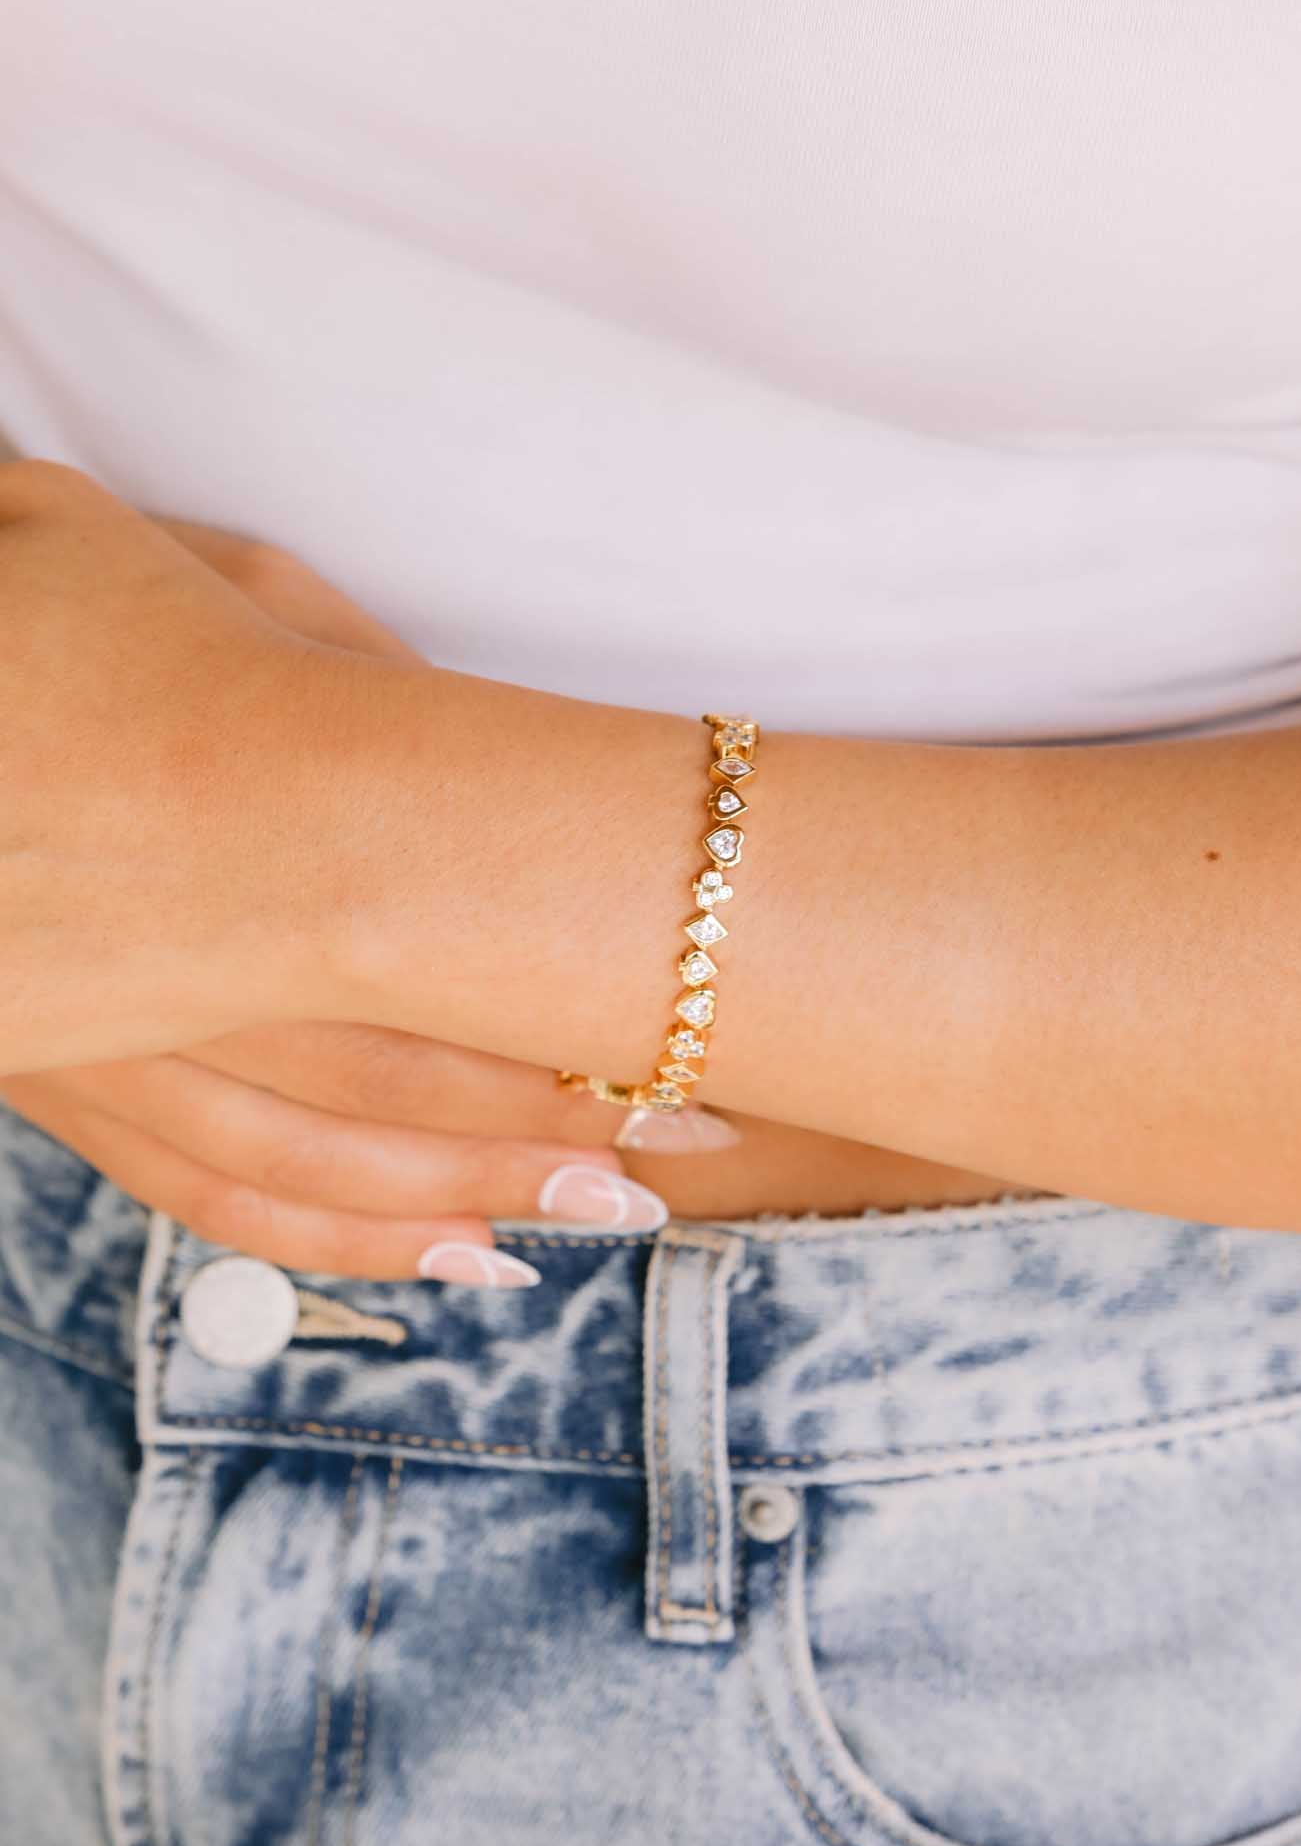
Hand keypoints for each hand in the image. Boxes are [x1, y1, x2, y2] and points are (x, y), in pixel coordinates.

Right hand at [0, 491, 1017, 1279]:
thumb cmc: (59, 609)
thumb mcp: (223, 586)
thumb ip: (355, 671)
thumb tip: (483, 749)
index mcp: (226, 838)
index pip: (432, 965)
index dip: (563, 1026)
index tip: (692, 1047)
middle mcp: (161, 962)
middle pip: (386, 1085)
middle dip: (548, 1131)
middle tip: (690, 1149)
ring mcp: (98, 1043)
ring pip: (304, 1170)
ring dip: (461, 1206)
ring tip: (598, 1220)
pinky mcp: (58, 1082)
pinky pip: (204, 1198)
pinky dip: (332, 1244)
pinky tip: (444, 1259)